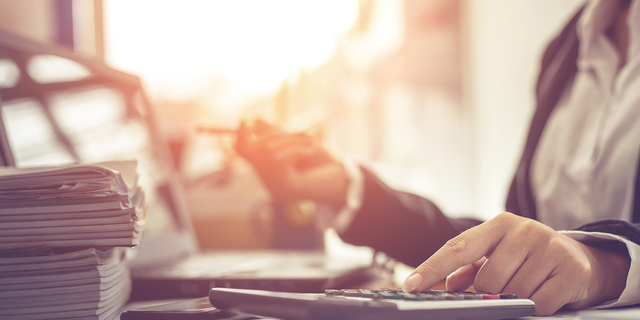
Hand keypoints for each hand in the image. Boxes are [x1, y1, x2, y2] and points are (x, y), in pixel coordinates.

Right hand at [235, 120, 347, 207]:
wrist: (341, 179)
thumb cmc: (319, 161)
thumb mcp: (296, 142)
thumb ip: (277, 132)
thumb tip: (256, 120)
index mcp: (270, 168)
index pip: (242, 150)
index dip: (241, 135)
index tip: (244, 120)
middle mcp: (267, 179)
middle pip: (256, 148)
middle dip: (276, 134)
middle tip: (301, 134)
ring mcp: (274, 185)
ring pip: (268, 151)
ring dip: (292, 140)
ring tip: (312, 143)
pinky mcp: (285, 187)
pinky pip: (278, 159)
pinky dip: (295, 148)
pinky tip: (310, 149)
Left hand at [402, 212, 630, 315]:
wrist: (583, 261)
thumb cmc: (530, 258)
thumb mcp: (500, 255)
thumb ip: (471, 268)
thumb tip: (449, 285)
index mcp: (499, 225)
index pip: (458, 248)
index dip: (432, 268)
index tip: (410, 286)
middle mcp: (523, 230)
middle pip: (486, 280)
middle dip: (490, 295)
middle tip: (505, 290)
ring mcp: (549, 247)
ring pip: (513, 294)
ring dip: (517, 300)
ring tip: (530, 287)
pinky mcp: (570, 269)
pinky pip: (538, 304)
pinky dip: (537, 308)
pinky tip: (545, 294)